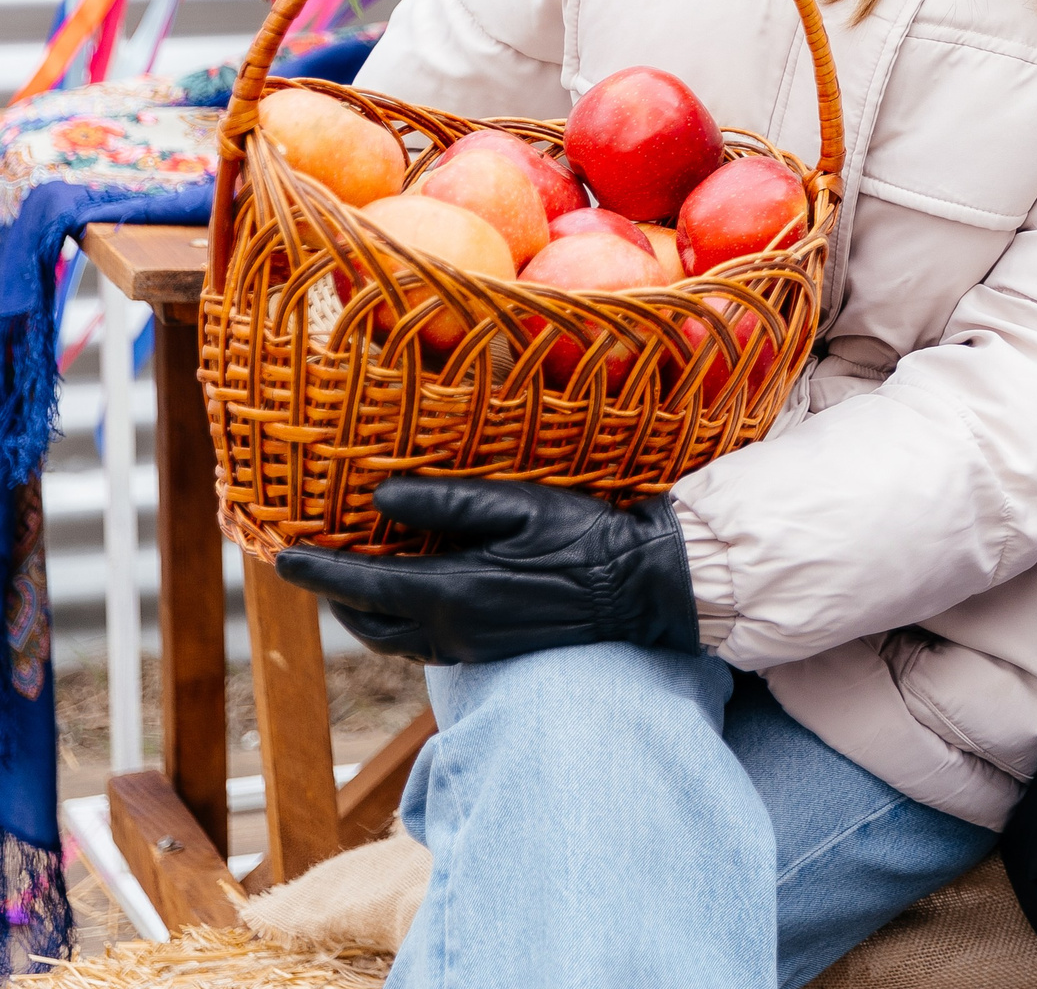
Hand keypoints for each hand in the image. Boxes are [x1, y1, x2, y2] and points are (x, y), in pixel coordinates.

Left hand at [274, 476, 699, 664]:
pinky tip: (409, 599)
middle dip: (334, 597)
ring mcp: (471, 647)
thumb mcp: (515, 505)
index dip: (318, 571)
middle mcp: (451, 630)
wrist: (639, 589)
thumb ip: (445, 502)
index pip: (362, 586)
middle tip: (312, 566)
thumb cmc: (582, 538)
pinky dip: (398, 623)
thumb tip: (380, 497)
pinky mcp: (491, 652)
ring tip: (351, 583)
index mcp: (450, 592)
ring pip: (394, 639)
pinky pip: (424, 644)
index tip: (283, 558)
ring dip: (364, 613)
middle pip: (368, 621)